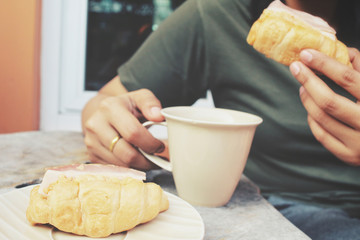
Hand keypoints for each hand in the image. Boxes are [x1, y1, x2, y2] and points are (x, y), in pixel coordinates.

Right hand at [83, 89, 165, 169]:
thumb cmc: (126, 106)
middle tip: (157, 157)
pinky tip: (136, 160)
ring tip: (148, 159)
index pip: (133, 133)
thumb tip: (158, 116)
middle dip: (146, 160)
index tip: (160, 146)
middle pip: (127, 153)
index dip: (150, 143)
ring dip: (139, 166)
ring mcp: (91, 141)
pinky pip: (114, 169)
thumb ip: (151, 103)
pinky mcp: (91, 155)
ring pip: (121, 164)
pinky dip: (129, 168)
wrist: (104, 113)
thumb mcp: (140, 98)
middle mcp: (96, 125)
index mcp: (110, 108)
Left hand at [289, 48, 359, 165]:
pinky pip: (321, 135)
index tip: (306, 53)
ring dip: (307, 99)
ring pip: (321, 118)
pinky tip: (311, 107)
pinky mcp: (348, 155)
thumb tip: (340, 50)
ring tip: (303, 86)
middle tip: (295, 67)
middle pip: (329, 101)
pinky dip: (312, 118)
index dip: (324, 64)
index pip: (347, 79)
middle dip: (308, 81)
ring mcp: (359, 143)